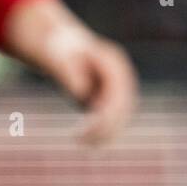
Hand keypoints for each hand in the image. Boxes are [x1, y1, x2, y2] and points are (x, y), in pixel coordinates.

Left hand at [4, 0, 138, 145]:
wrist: (66, 45)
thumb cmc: (61, 50)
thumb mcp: (62, 56)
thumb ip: (71, 71)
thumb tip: (82, 92)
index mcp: (115, 63)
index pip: (119, 94)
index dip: (108, 114)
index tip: (87, 128)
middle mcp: (124, 76)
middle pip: (124, 108)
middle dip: (105, 127)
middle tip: (79, 139)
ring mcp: (121, 87)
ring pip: (122, 117)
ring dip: (104, 133)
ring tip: (78, 140)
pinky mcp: (112, 98)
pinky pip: (114, 120)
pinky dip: (101, 132)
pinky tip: (83, 139)